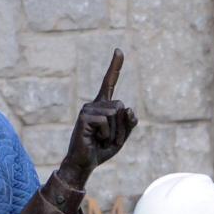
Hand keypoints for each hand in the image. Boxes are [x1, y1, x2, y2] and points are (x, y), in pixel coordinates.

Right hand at [58, 48, 137, 187]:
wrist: (84, 163)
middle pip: (121, 106)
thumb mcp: (122, 137)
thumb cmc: (101, 150)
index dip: (115, 66)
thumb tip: (128, 108)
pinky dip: (106, 134)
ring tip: (101, 140)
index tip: (119, 50)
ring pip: (115, 114)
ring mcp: (87, 109)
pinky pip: (106, 122)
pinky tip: (95, 139)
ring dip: (114, 132)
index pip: (109, 82)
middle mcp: (94, 104)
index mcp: (103, 106)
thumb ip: (129, 123)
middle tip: (109, 139)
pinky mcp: (84, 117)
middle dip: (122, 127)